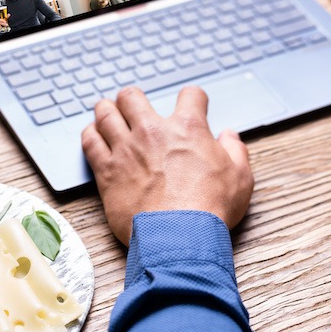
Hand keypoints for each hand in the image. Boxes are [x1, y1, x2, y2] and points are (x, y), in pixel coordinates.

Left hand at [82, 86, 252, 245]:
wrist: (179, 236)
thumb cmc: (210, 208)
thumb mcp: (240, 177)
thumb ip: (235, 151)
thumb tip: (229, 137)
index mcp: (187, 128)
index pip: (190, 95)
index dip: (194, 98)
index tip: (193, 104)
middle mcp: (153, 132)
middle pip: (132, 97)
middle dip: (133, 97)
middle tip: (134, 103)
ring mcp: (126, 150)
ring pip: (105, 114)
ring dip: (107, 110)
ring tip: (107, 111)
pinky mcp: (107, 172)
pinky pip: (90, 143)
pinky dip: (90, 135)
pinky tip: (93, 135)